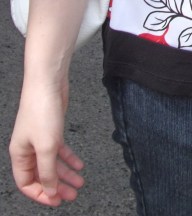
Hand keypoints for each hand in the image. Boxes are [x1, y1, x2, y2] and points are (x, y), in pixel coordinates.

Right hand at [9, 81, 84, 206]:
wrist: (48, 81)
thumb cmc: (41, 110)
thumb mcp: (46, 147)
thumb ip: (48, 172)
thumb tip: (50, 191)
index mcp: (19, 155)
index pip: (26, 183)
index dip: (41, 194)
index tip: (56, 201)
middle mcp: (28, 148)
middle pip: (42, 175)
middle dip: (57, 186)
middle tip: (72, 195)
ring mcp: (40, 138)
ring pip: (52, 163)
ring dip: (66, 174)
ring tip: (80, 183)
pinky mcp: (52, 129)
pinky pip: (60, 150)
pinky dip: (69, 158)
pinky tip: (80, 165)